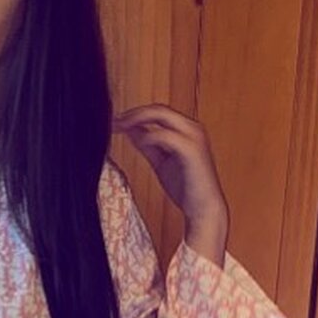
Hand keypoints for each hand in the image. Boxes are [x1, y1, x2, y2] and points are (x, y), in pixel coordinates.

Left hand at [112, 103, 228, 228]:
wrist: (204, 209)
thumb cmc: (186, 188)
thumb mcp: (161, 162)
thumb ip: (147, 145)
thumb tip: (130, 130)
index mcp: (187, 129)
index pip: (158, 111)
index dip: (135, 114)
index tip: (115, 122)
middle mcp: (192, 128)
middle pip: (158, 108)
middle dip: (133, 113)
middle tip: (113, 121)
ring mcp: (194, 137)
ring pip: (162, 114)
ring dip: (137, 118)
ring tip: (120, 127)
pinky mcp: (191, 149)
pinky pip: (166, 135)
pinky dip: (149, 137)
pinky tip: (138, 143)